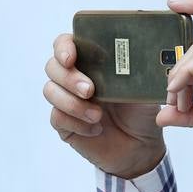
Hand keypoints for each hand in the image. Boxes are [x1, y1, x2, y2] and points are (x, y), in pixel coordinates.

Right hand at [44, 33, 166, 178]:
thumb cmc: (141, 114)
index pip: (66, 44)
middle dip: (69, 78)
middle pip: (53, 67)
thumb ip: (130, 70)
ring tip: (97, 115)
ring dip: (72, 103)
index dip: (63, 47)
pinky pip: (57, 117)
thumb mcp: (142, 88)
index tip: (71, 58)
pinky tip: (96, 129)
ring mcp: (67, 100)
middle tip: (90, 90)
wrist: (141, 148)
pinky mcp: (64, 124)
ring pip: (50, 91)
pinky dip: (76, 123)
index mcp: (92, 63)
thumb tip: (131, 55)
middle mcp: (75, 78)